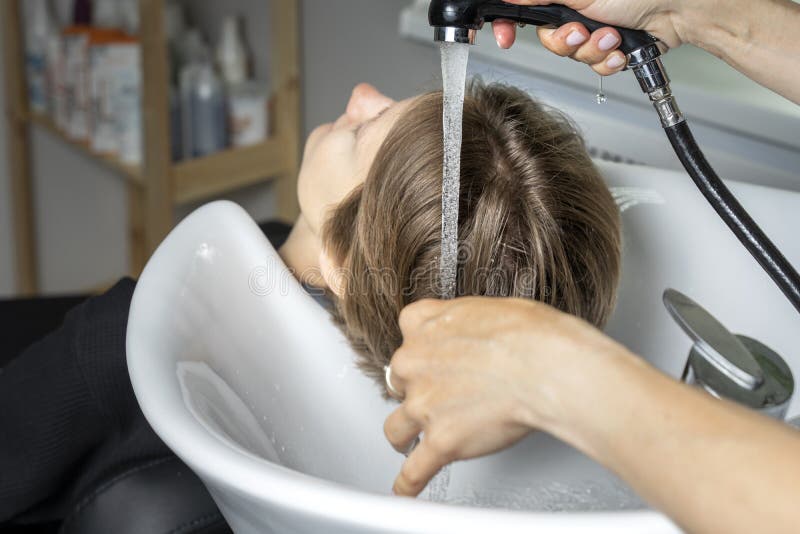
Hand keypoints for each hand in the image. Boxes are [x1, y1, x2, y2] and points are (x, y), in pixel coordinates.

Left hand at [384, 297, 628, 496]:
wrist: (544, 366)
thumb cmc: (530, 335)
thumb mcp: (489, 307)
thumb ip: (467, 323)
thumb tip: (476, 332)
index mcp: (426, 327)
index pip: (408, 330)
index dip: (422, 345)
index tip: (431, 353)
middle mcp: (416, 364)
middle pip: (400, 380)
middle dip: (417, 388)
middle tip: (437, 395)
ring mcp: (425, 405)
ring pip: (396, 426)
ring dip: (403, 435)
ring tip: (409, 442)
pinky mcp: (441, 441)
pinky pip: (414, 470)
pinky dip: (409, 483)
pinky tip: (406, 487)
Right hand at [492, 0, 685, 74]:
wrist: (679, 9)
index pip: (524, 10)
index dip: (509, 25)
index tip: (505, 37)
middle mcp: (576, 8)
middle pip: (546, 38)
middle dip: (566, 42)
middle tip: (582, 33)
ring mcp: (593, 28)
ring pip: (572, 55)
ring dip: (592, 51)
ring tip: (612, 38)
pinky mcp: (609, 47)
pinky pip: (594, 66)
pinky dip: (607, 61)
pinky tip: (620, 50)